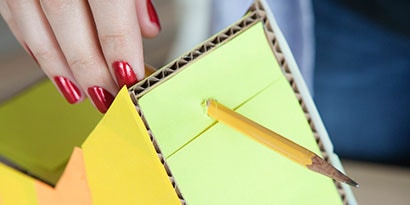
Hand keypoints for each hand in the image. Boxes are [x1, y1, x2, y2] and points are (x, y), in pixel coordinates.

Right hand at [0, 0, 160, 112]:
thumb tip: (147, 29)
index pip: (110, 21)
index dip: (121, 56)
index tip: (130, 81)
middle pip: (70, 30)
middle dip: (90, 71)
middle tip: (106, 97)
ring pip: (37, 29)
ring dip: (59, 67)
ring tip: (78, 93)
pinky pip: (15, 17)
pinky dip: (34, 45)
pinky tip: (52, 65)